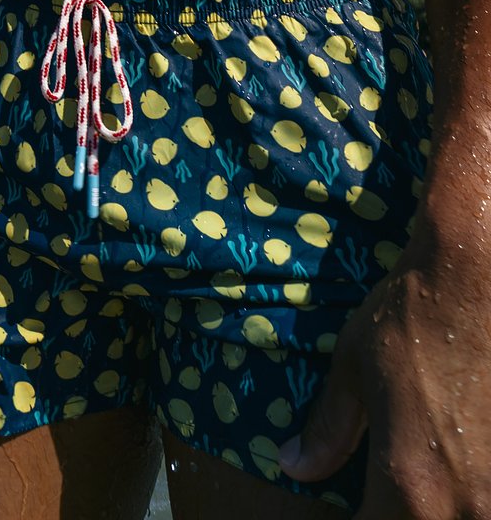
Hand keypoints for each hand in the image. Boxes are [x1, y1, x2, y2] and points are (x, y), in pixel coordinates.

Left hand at [280, 243, 490, 517]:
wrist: (478, 271)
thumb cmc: (413, 314)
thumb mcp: (355, 368)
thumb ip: (330, 430)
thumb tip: (295, 468)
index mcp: (413, 489)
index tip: (352, 504)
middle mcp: (469, 507)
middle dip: (401, 512)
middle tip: (388, 477)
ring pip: (464, 518)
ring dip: (441, 503)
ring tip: (428, 458)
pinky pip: (488, 495)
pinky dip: (474, 486)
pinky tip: (462, 453)